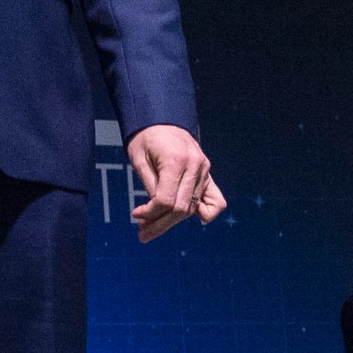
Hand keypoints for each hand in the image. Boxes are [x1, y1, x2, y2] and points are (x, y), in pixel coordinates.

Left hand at [127, 125, 225, 242]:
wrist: (161, 119)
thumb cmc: (146, 139)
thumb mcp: (139, 160)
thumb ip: (151, 187)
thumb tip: (155, 213)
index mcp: (176, 160)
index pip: (165, 199)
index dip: (150, 213)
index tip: (136, 215)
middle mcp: (195, 165)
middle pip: (180, 208)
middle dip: (160, 224)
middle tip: (142, 234)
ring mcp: (204, 170)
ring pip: (192, 208)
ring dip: (172, 222)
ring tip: (153, 227)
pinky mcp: (207, 173)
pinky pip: (215, 200)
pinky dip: (206, 213)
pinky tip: (192, 218)